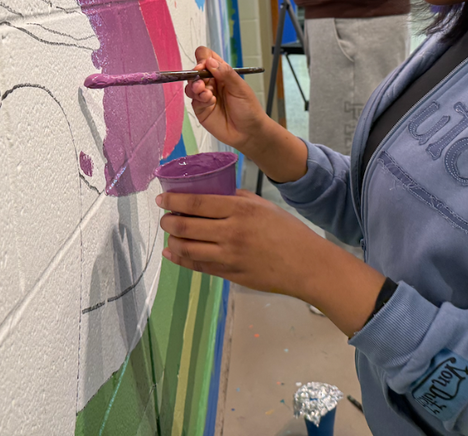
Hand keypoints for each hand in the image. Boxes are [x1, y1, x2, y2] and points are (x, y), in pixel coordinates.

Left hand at [157, 189, 314, 295]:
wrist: (306, 265)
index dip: (174, 200)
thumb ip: (237, 198)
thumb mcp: (263, 205)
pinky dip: (180, 259)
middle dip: (168, 220)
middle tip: (164, 216)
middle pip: (187, 225)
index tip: (161, 198)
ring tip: (169, 232)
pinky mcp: (230, 275)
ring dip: (172, 239)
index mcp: (239, 209)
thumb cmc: (287, 231)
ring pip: (188, 248)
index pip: (196, 203)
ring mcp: (229, 256)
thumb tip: (213, 193)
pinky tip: (172, 252)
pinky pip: (198, 266)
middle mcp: (231, 232)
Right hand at [186, 47, 268, 151]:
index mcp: (222, 73)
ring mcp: (205, 95)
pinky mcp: (201, 109)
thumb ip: (225, 73)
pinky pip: (194, 99)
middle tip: (202, 80)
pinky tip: (209, 101)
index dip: (203, 59)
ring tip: (204, 92)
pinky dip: (199, 98)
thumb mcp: (240, 88)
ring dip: (195, 86)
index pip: (207, 58)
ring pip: (191, 85)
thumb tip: (210, 61)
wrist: (248, 132)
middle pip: (196, 71)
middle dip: (196, 73)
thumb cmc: (249, 109)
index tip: (205, 65)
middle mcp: (212, 82)